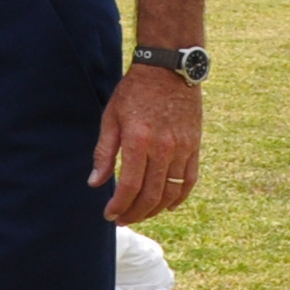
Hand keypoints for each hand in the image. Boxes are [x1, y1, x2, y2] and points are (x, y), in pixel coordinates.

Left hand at [89, 65, 201, 224]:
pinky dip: (179, 197)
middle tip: (123, 219)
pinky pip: (189, 180)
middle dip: (135, 213)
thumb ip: (104, 152)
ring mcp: (182, 149)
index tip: (110, 215)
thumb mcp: (111, 118)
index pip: (130, 187)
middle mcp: (163, 149)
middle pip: (151, 195)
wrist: (168, 70)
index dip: (119, 206)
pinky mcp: (194, 146)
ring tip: (141, 214)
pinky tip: (168, 206)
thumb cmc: (134, 92)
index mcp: (139, 141)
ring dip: (155, 210)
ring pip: (171, 192)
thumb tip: (95, 182)